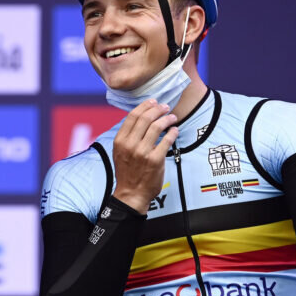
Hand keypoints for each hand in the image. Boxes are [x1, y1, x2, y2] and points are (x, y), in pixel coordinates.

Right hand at [111, 99, 178, 213]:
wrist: (131, 193)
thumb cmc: (127, 172)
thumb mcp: (120, 152)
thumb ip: (127, 136)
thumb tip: (140, 118)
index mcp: (120, 140)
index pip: (132, 116)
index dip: (145, 106)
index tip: (153, 102)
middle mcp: (130, 145)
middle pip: (145, 118)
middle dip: (158, 109)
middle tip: (165, 107)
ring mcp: (142, 152)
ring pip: (157, 127)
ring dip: (167, 119)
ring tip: (172, 117)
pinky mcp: (155, 160)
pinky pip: (167, 140)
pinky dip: (172, 132)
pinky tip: (175, 130)